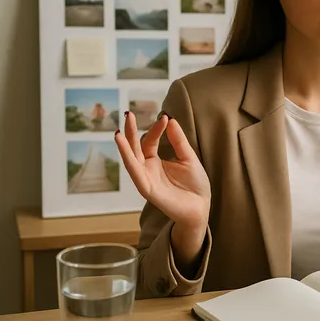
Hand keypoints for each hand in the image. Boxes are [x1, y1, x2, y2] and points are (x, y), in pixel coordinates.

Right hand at [114, 111, 210, 230]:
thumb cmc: (195, 184)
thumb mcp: (188, 157)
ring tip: (118, 131)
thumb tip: (171, 119)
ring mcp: (145, 178)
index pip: (150, 141)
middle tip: (128, 114)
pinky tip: (123, 146)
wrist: (201, 206)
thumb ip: (178, 141)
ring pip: (130, 159)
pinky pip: (135, 172)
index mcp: (155, 161)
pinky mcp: (147, 188)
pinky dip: (128, 159)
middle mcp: (147, 169)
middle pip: (135, 147)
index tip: (165, 117)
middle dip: (130, 131)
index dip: (156, 128)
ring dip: (124, 145)